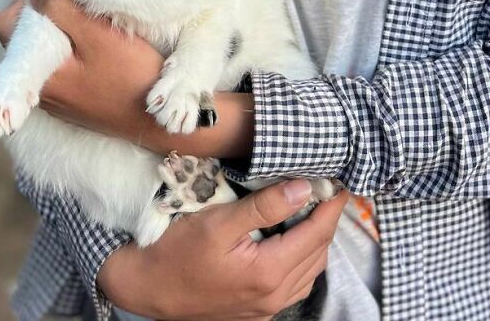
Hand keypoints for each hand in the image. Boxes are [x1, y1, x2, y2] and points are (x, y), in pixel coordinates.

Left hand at [0, 0, 254, 156]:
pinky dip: (73, 48)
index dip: (26, 1)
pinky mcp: (76, 101)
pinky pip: (61, 66)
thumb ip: (62, 11)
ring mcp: (59, 98)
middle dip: (46, 13)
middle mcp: (42, 90)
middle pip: (25, 37)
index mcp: (39, 74)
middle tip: (77, 3)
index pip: (6, 25)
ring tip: (90, 20)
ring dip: (61, 30)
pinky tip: (98, 43)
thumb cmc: (131, 77)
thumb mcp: (99, 36)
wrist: (158, 122)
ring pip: (44, 50)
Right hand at [98, 177, 349, 319]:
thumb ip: (264, 206)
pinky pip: (296, 284)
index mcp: (269, 272)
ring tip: (316, 210)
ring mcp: (267, 307)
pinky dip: (304, 260)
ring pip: (311, 271)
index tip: (340, 182)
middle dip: (328, 220)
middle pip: (318, 253)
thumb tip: (304, 188)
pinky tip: (294, 241)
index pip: (317, 233)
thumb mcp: (219, 221)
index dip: (331, 206)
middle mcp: (275, 295)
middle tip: (329, 191)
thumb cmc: (178, 251)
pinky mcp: (257, 310)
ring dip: (318, 241)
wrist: (149, 288)